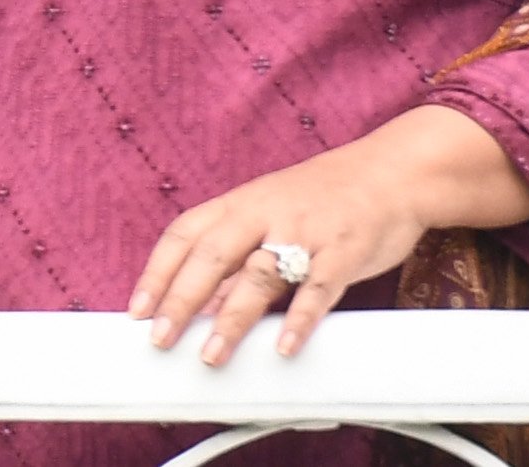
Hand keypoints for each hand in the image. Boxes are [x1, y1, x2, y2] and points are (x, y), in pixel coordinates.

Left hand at [135, 103, 528, 365]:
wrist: (390, 174)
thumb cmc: (322, 201)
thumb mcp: (269, 217)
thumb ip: (237, 259)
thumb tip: (199, 306)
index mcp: (239, 203)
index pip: (185, 235)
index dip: (158, 272)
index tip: (138, 311)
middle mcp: (265, 213)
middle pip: (213, 255)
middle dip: (183, 298)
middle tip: (161, 339)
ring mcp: (305, 231)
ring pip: (260, 275)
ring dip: (233, 317)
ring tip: (212, 354)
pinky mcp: (345, 250)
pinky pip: (319, 287)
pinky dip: (301, 318)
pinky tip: (285, 347)